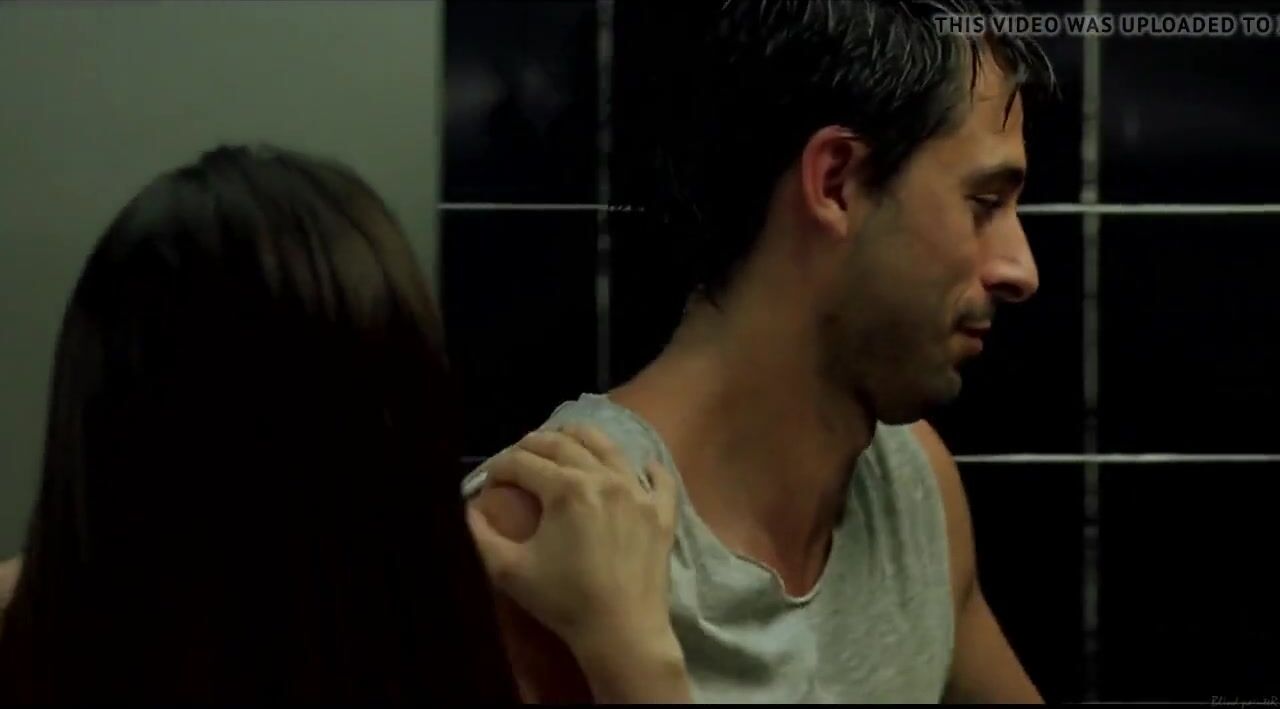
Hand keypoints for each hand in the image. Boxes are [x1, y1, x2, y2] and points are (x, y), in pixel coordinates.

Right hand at [467, 424, 678, 653]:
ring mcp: (638, 493)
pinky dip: (650, 468)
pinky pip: (660, 480)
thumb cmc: (563, 601)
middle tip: (518, 454)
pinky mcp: (662, 513)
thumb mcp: (509, 570)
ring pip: (609, 449)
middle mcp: (604, 479)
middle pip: (563, 445)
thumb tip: (467, 509)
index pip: (523, 463)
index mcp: (565, 489)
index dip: (500, 467)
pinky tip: (643, 465)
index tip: (489, 480)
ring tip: (567, 437)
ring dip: (583, 438)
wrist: (622, 632)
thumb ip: (480, 535)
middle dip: (534, 444)